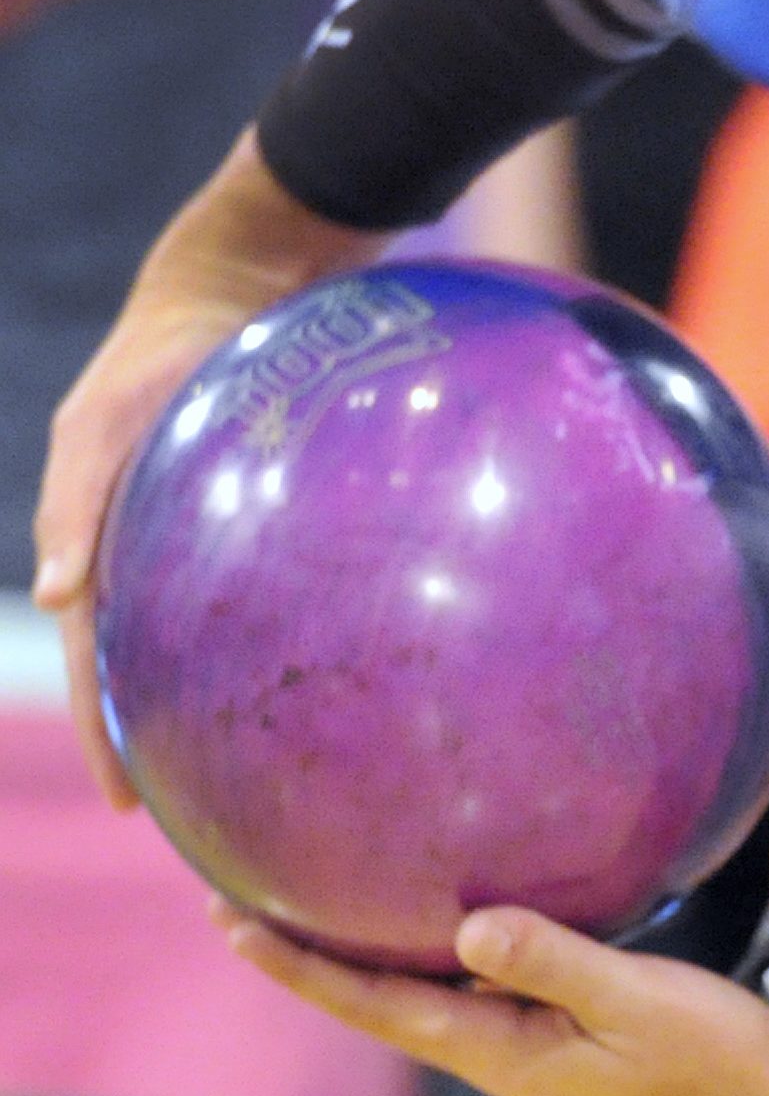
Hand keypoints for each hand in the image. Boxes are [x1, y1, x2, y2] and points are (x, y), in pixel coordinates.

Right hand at [32, 132, 378, 806]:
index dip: (112, 736)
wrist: (248, 280)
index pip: (101, 664)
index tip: (134, 806)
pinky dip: (312, 635)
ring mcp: (223, 538)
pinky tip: (372, 677)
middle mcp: (163, 553)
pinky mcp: (283, 520)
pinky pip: (295, 591)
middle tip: (217, 815)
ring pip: (228, 639)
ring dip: (244, 701)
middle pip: (166, 669)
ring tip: (291, 773)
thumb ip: (84, 494)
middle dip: (180, 739)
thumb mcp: (116, 414)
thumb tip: (68, 593)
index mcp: (110, 543)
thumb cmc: (172, 348)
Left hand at [222, 900, 768, 1095]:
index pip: (376, 1006)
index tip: (232, 925)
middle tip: (233, 903)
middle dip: (306, 959)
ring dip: (360, 956)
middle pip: (378, 1004)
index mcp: (501, 1053)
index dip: (301, 968)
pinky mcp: (558, 1033)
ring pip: (421, 995)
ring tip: (307, 903)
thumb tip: (470, 927)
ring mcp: (526, 1048)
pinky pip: (471, 988)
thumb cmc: (714, 1062)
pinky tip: (434, 916)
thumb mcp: (637, 1002)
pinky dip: (430, 951)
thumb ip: (555, 963)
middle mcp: (498, 1054)